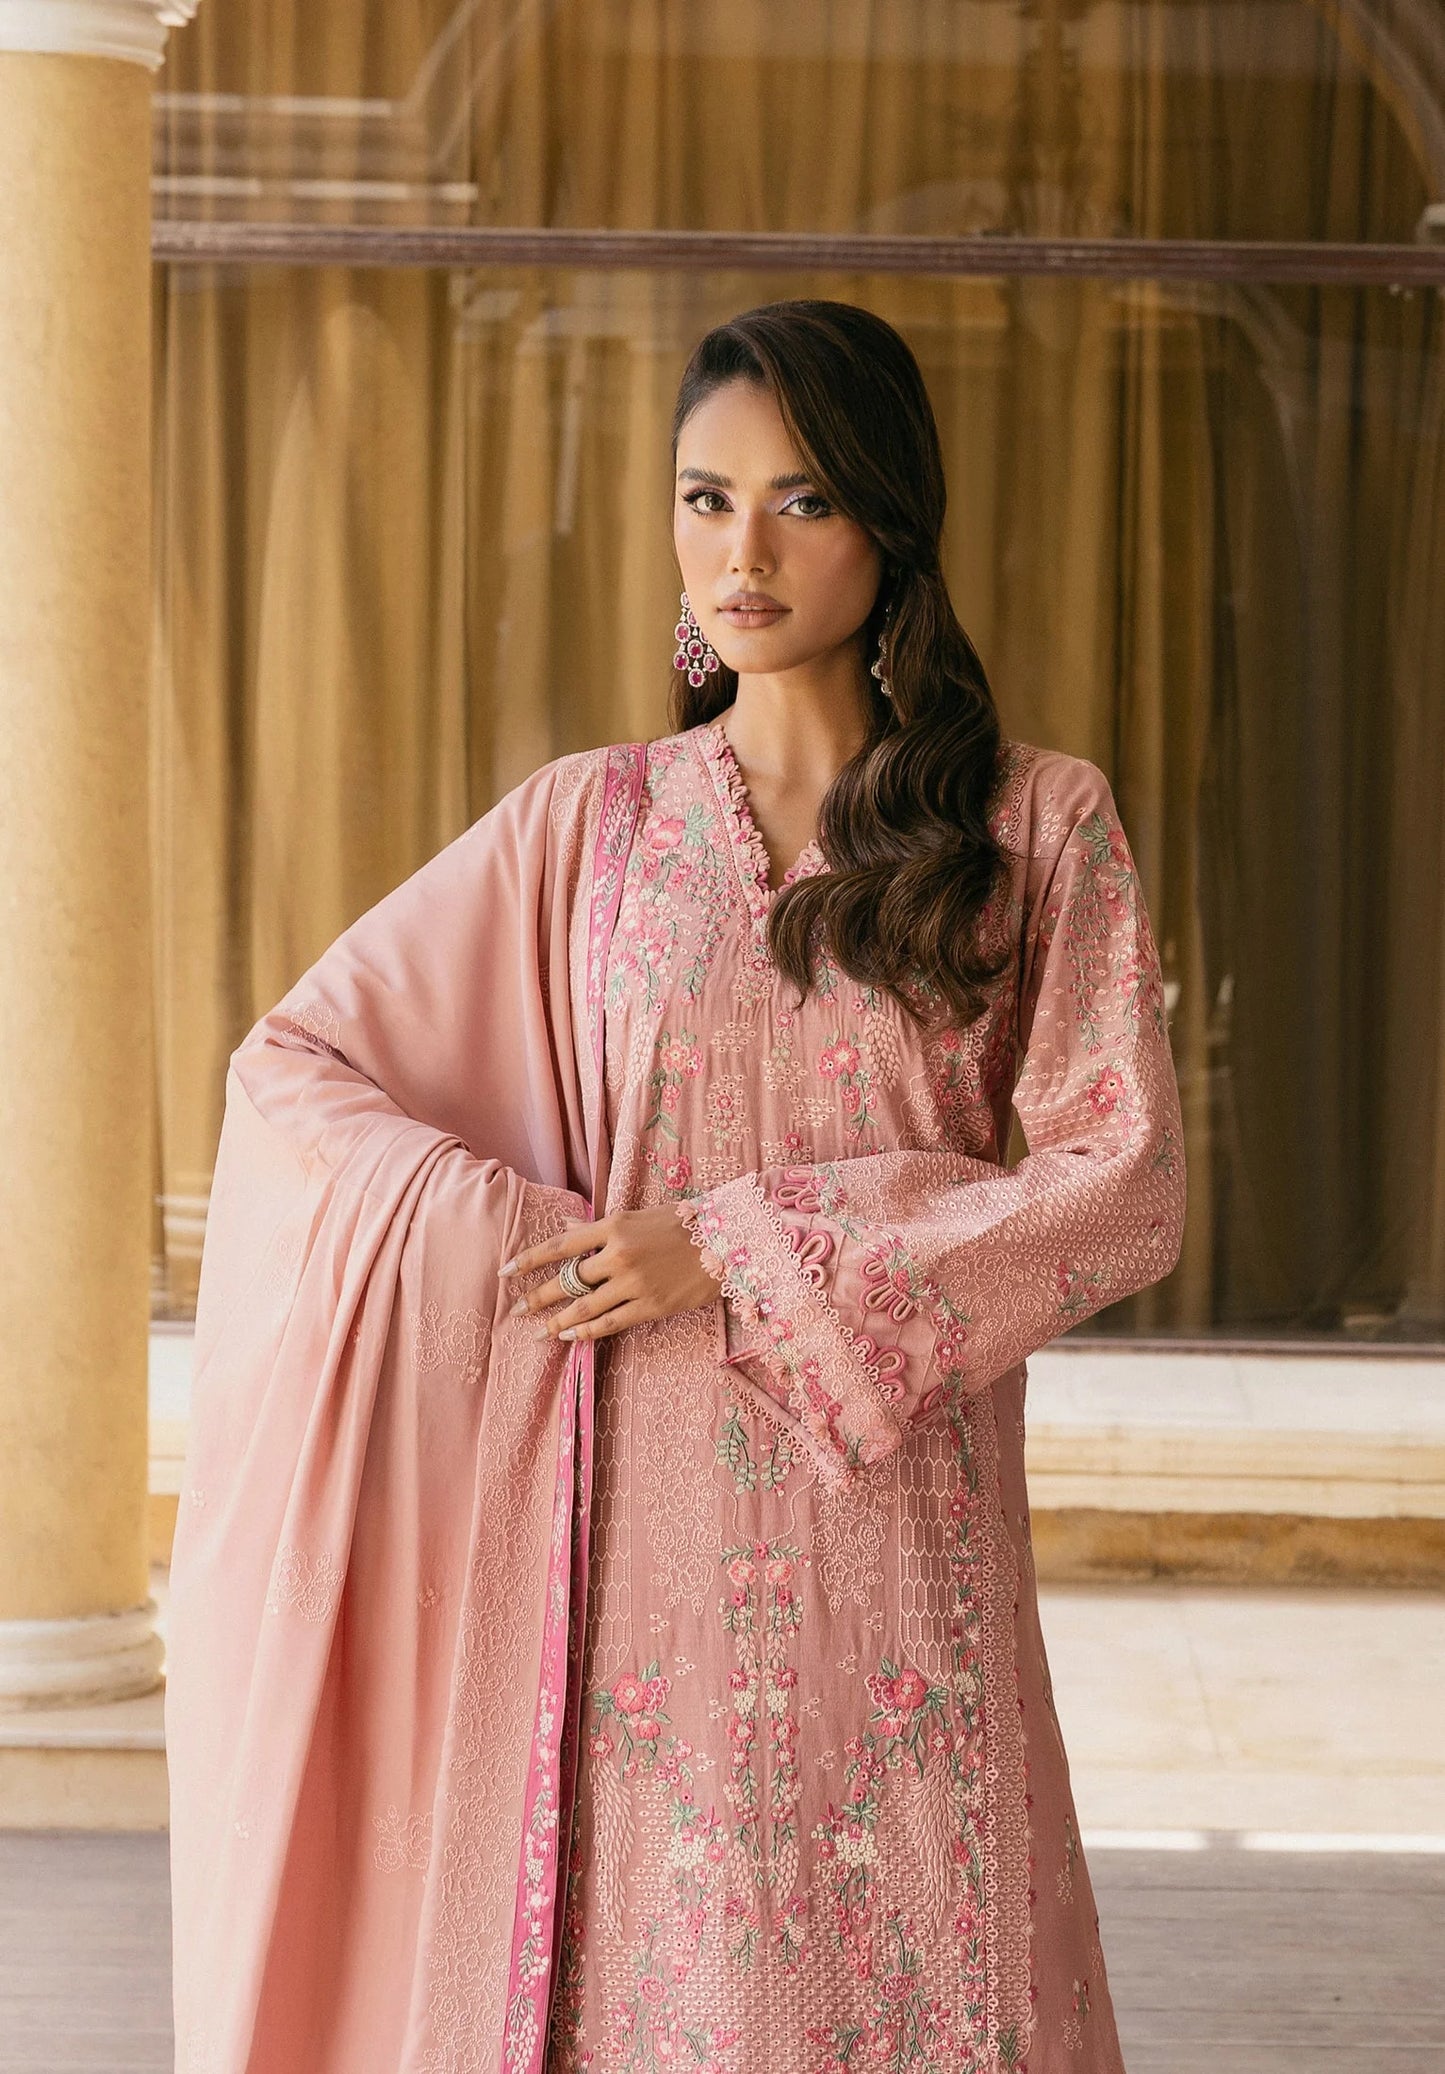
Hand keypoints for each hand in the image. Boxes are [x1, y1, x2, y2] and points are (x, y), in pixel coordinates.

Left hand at [501, 1205, 721, 1342]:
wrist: (727, 1241)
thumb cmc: (683, 1224)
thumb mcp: (638, 1216)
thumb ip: (599, 1228)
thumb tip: (565, 1228)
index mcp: (613, 1226)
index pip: (560, 1246)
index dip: (528, 1260)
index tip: (505, 1271)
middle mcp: (618, 1254)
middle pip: (567, 1281)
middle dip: (537, 1297)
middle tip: (516, 1310)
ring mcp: (634, 1282)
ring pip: (584, 1307)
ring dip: (557, 1321)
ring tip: (539, 1331)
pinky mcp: (651, 1306)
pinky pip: (610, 1323)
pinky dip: (586, 1331)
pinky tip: (570, 1336)